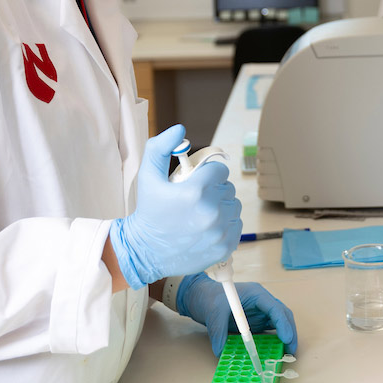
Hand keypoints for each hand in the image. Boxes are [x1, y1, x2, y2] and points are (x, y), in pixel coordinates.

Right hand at [108, 125, 241, 288]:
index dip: (207, 174)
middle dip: (214, 190)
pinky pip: (236, 225)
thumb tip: (180, 130)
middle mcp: (211, 211)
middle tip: (195, 199)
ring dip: (222, 207)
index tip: (196, 182)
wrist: (146, 252)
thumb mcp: (148, 176)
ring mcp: (220, 231)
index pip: (219, 170)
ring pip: (234, 206)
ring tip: (201, 213)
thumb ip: (160, 148)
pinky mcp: (225, 247)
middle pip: (227, 187)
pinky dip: (226, 225)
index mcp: (195, 191)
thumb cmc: (149, 212)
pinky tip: (207, 227)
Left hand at [177, 273, 298, 356]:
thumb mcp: (214, 313)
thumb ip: (218, 332)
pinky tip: (275, 352)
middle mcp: (262, 303)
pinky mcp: (256, 322)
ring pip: (279, 324)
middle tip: (291, 350)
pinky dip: (274, 342)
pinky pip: (269, 332)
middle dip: (289, 332)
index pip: (275, 308)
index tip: (286, 339)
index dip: (283, 323)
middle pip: (283, 316)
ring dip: (285, 337)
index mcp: (256, 295)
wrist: (202, 297)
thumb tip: (221, 352)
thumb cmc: (210, 298)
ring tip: (287, 353)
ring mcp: (260, 313)